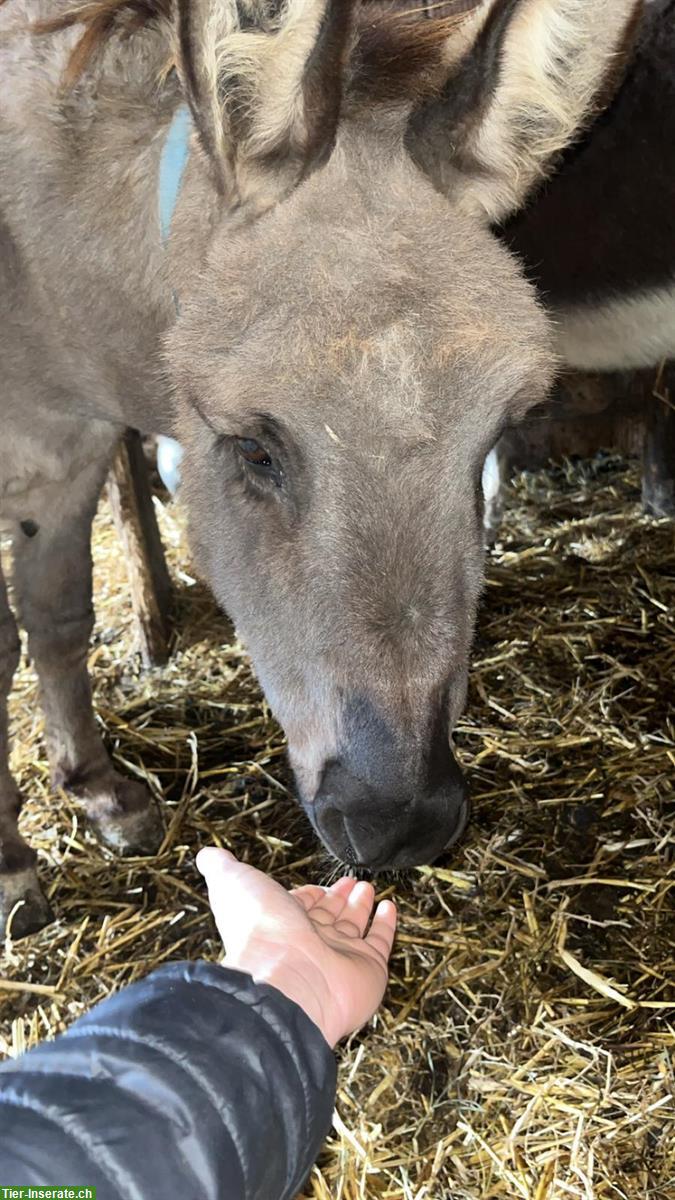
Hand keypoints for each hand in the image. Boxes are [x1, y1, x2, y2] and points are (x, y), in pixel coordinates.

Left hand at [196, 847, 396, 1047]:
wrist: (287, 977)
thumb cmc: (259, 930)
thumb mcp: (232, 883)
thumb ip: (222, 867)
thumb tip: (207, 854)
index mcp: (280, 925)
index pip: (297, 906)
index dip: (307, 894)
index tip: (318, 884)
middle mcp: (308, 942)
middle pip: (327, 916)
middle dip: (337, 898)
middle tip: (350, 882)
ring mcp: (339, 957)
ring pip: (352, 926)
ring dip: (360, 906)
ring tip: (367, 887)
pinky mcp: (368, 968)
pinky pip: (380, 942)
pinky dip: (385, 925)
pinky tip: (388, 907)